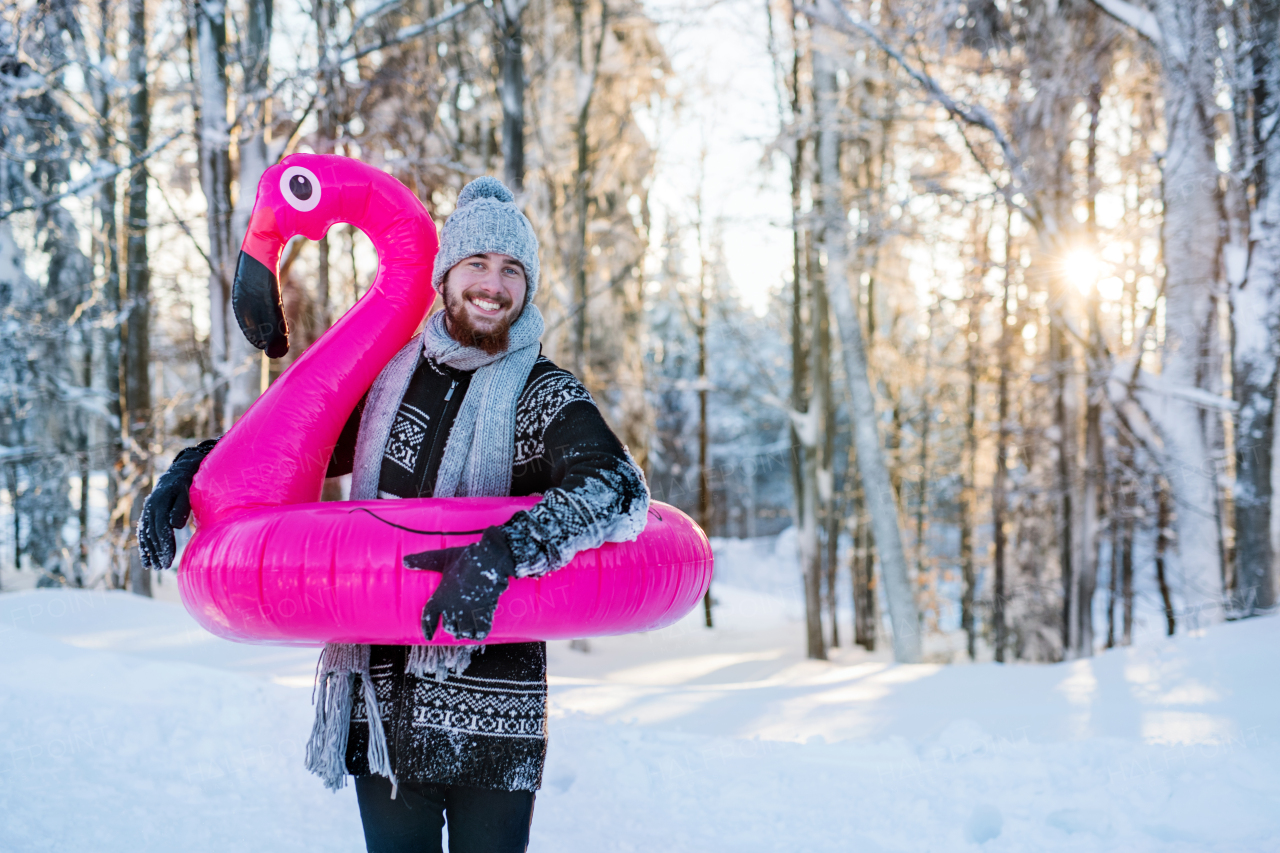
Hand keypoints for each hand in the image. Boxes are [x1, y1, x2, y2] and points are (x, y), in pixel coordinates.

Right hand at [137, 439, 217, 569]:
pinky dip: (144, 547)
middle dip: (157, 552)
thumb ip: (181, 507)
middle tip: (163, 568)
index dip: (164, 544)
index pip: (161, 528)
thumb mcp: (188, 491)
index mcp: (160, 501)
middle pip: (152, 533)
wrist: (179, 472)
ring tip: (154, 567)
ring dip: (149, 552)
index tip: (169, 560)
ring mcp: (147, 511)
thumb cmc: (189, 483)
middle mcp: (150, 507)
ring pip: (146, 534)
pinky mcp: (148, 515)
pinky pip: (144, 533)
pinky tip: (147, 560)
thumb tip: (175, 525)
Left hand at [405, 526, 516, 640]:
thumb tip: (404, 560)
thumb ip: (423, 561)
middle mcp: (452, 610)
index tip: (429, 637)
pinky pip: (480, 632)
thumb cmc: (464, 561)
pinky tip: (479, 631)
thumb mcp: (442, 558)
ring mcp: (468, 614)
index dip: (428, 628)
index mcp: (439, 598)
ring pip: (463, 632)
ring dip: (464, 631)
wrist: (488, 563)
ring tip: (466, 629)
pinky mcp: (484, 615)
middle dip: (451, 627)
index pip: (429, 617)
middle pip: (449, 627)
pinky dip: (479, 633)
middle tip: (454, 624)